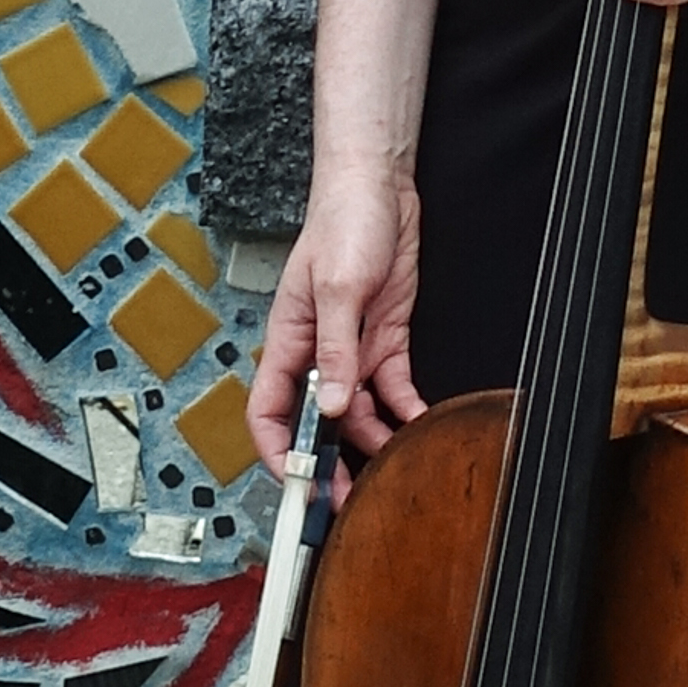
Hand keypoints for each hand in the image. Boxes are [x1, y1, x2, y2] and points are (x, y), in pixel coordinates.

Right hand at [251, 166, 426, 483]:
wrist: (381, 188)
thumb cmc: (342, 221)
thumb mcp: (337, 287)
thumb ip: (334, 349)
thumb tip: (327, 405)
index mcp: (288, 340)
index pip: (268, 408)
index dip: (275, 450)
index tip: (295, 482)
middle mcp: (317, 352)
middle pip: (315, 421)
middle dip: (329, 461)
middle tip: (349, 499)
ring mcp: (352, 348)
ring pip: (357, 411)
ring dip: (373, 441)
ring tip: (393, 469)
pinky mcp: (385, 340)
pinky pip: (393, 388)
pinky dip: (405, 411)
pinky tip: (419, 426)